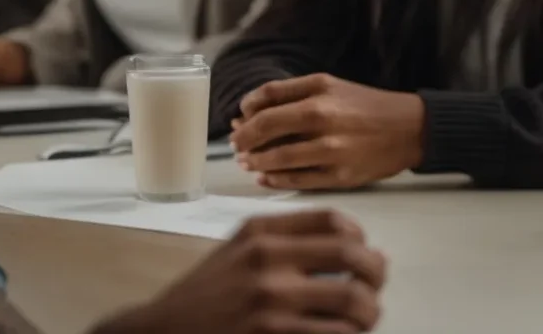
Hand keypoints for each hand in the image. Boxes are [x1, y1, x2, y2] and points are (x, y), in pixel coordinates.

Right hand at [93, 210, 386, 333]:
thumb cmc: (207, 296)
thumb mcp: (238, 251)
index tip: (364, 255)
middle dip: (376, 276)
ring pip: (354, 303)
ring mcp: (271, 300)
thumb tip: (360, 246)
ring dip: (368, 315)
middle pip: (353, 257)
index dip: (362, 240)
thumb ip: (289, 242)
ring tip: (359, 321)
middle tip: (373, 291)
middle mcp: (266, 259)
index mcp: (259, 231)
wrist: (166, 330)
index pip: (333, 221)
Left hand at [229, 75, 424, 190]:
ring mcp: (332, 150)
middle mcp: (324, 118)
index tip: (239, 118)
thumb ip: (290, 93)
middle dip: (244, 137)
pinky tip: (264, 177)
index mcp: (319, 91)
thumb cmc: (365, 106)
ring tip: (245, 162)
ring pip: (279, 158)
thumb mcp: (329, 85)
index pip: (267, 97)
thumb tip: (250, 109)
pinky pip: (299, 180)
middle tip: (235, 143)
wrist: (410, 129)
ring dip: (255, 161)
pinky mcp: (341, 176)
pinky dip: (275, 180)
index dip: (246, 109)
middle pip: (267, 126)